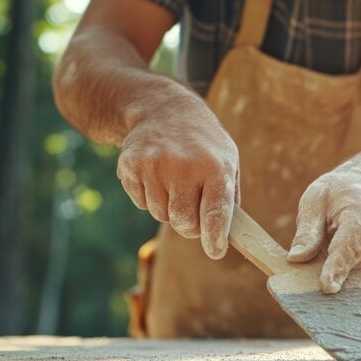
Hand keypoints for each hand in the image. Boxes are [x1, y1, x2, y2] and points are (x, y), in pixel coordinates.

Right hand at [116, 101, 239, 258]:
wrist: (164, 109)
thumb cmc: (203, 144)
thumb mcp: (227, 160)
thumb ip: (229, 198)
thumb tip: (226, 236)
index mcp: (215, 166)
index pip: (215, 213)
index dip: (214, 237)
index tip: (215, 251)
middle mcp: (184, 166)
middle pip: (184, 222)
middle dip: (190, 225)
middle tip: (192, 212)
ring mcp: (154, 165)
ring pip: (161, 215)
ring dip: (169, 208)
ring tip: (174, 182)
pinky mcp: (131, 166)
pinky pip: (141, 203)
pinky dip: (150, 197)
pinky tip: (156, 174)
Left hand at [288, 167, 360, 293]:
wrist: (360, 184)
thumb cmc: (333, 193)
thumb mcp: (313, 203)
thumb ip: (306, 232)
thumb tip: (296, 259)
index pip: (349, 246)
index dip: (337, 267)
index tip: (327, 287)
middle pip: (353, 262)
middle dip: (332, 265)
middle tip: (318, 246)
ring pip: (358, 270)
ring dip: (341, 264)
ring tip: (334, 236)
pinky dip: (349, 264)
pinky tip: (343, 245)